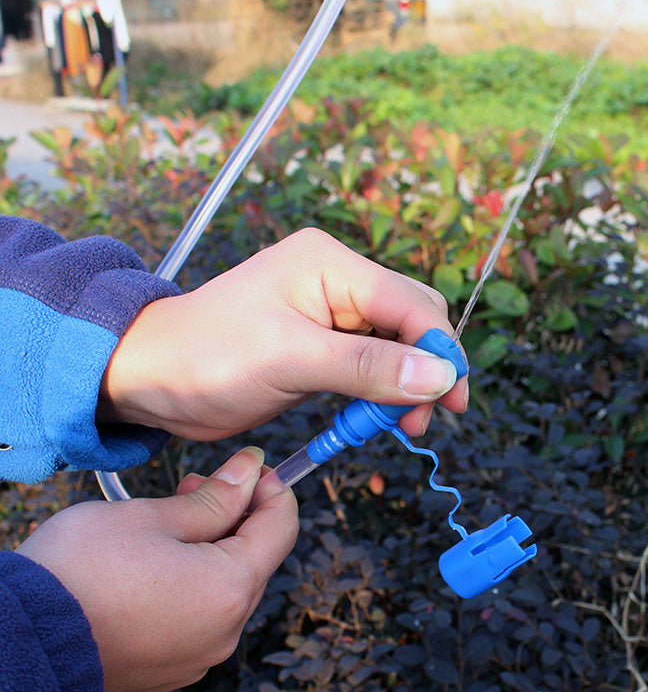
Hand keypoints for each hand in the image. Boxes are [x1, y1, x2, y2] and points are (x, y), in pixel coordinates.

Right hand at [16, 447, 297, 691]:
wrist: (21, 646)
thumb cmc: (82, 571)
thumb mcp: (153, 517)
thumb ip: (214, 497)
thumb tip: (252, 471)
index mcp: (230, 588)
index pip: (281, 527)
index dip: (272, 489)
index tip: (250, 465)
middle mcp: (226, 630)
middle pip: (257, 557)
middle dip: (237, 514)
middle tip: (195, 485)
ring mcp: (200, 655)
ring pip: (229, 586)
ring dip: (214, 547)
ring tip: (171, 519)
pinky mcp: (174, 667)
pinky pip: (203, 615)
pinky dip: (195, 582)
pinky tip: (159, 563)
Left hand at [98, 228, 468, 439]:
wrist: (153, 378)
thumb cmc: (207, 356)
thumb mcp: (290, 358)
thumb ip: (367, 366)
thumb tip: (438, 375)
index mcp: (329, 265)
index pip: (409, 303)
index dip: (438, 351)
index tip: (450, 400)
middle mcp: (337, 282)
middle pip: (412, 321)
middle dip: (425, 370)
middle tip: (423, 420)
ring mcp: (331, 314)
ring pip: (397, 347)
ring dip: (406, 386)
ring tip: (401, 427)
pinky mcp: (324, 346)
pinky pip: (372, 366)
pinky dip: (381, 394)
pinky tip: (376, 418)